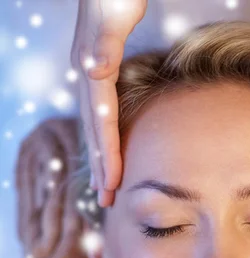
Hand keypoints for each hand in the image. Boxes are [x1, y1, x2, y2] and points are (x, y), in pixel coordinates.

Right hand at [70, 0, 147, 207]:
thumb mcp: (111, 16)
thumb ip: (103, 44)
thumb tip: (92, 72)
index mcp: (92, 71)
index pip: (101, 123)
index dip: (107, 154)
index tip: (113, 184)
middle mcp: (89, 76)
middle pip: (94, 131)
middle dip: (100, 166)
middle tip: (106, 200)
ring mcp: (92, 73)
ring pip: (95, 125)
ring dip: (100, 156)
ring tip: (105, 183)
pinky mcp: (101, 67)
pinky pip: (101, 112)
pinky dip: (104, 134)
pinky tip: (108, 143)